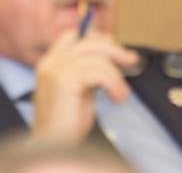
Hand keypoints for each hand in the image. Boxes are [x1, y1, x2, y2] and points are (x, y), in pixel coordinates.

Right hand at [31, 29, 138, 144]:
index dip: (95, 37)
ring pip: (97, 58)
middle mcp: (50, 63)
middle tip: (131, 60)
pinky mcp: (64, 80)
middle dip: (113, 49)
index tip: (115, 49)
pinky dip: (113, 83)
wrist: (55, 147)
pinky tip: (116, 97)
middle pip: (88, 41)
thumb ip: (89, 69)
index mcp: (50, 63)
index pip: (72, 35)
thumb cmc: (68, 123)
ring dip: (115, 75)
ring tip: (120, 94)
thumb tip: (111, 49)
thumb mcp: (81, 88)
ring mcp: (55, 70)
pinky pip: (99, 72)